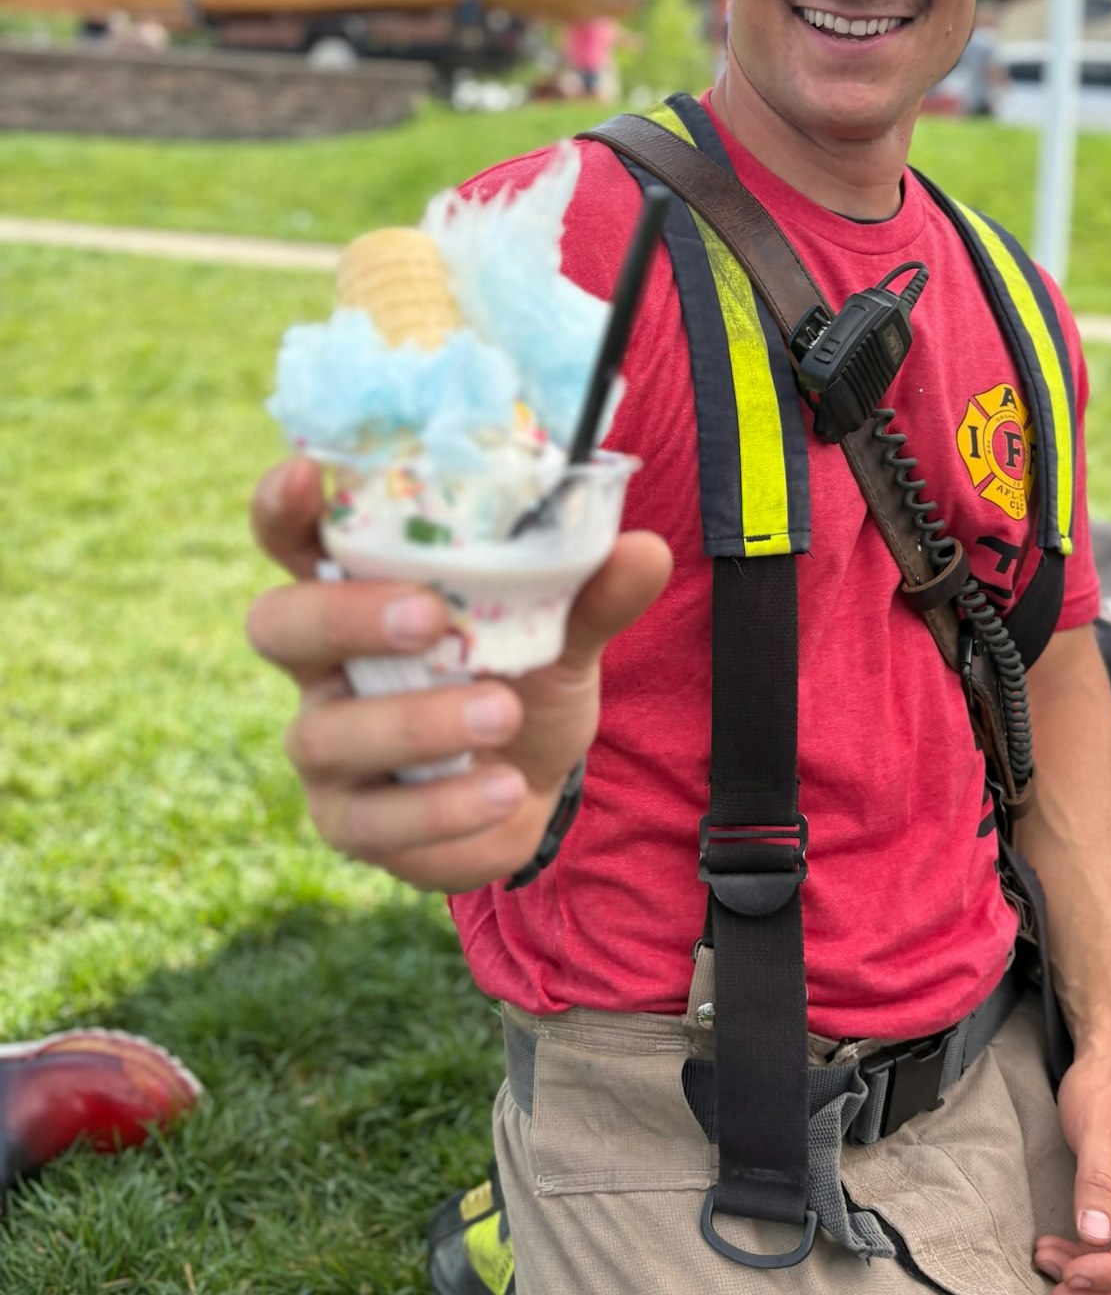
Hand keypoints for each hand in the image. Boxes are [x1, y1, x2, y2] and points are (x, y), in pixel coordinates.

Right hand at [245, 455, 671, 892]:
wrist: (535, 783)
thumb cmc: (521, 676)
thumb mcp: (561, 629)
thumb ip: (591, 591)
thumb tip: (645, 550)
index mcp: (357, 590)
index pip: (295, 537)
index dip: (285, 506)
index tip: (306, 472)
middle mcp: (322, 664)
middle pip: (280, 626)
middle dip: (346, 618)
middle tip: (427, 616)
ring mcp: (327, 746)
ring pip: (329, 735)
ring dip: (417, 724)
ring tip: (501, 714)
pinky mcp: (353, 822)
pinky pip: (376, 821)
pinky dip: (445, 807)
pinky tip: (503, 789)